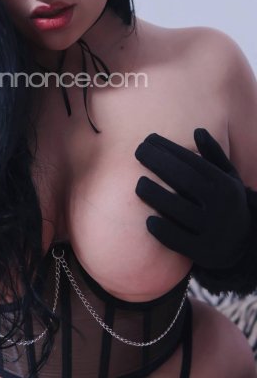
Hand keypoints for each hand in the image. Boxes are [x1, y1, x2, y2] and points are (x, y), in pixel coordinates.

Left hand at [134, 128, 251, 268]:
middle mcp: (221, 206)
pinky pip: (179, 241)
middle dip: (160, 162)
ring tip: (139, 184)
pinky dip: (163, 231)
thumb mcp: (228, 178)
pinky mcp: (203, 252)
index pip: (194, 162)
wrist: (244, 245)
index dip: (170, 148)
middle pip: (186, 180)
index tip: (148, 138)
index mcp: (225, 185)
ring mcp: (212, 230)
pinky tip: (148, 220)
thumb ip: (214, 155)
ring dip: (157, 196)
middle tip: (138, 151)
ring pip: (180, 210)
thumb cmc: (226, 202)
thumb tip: (198, 130)